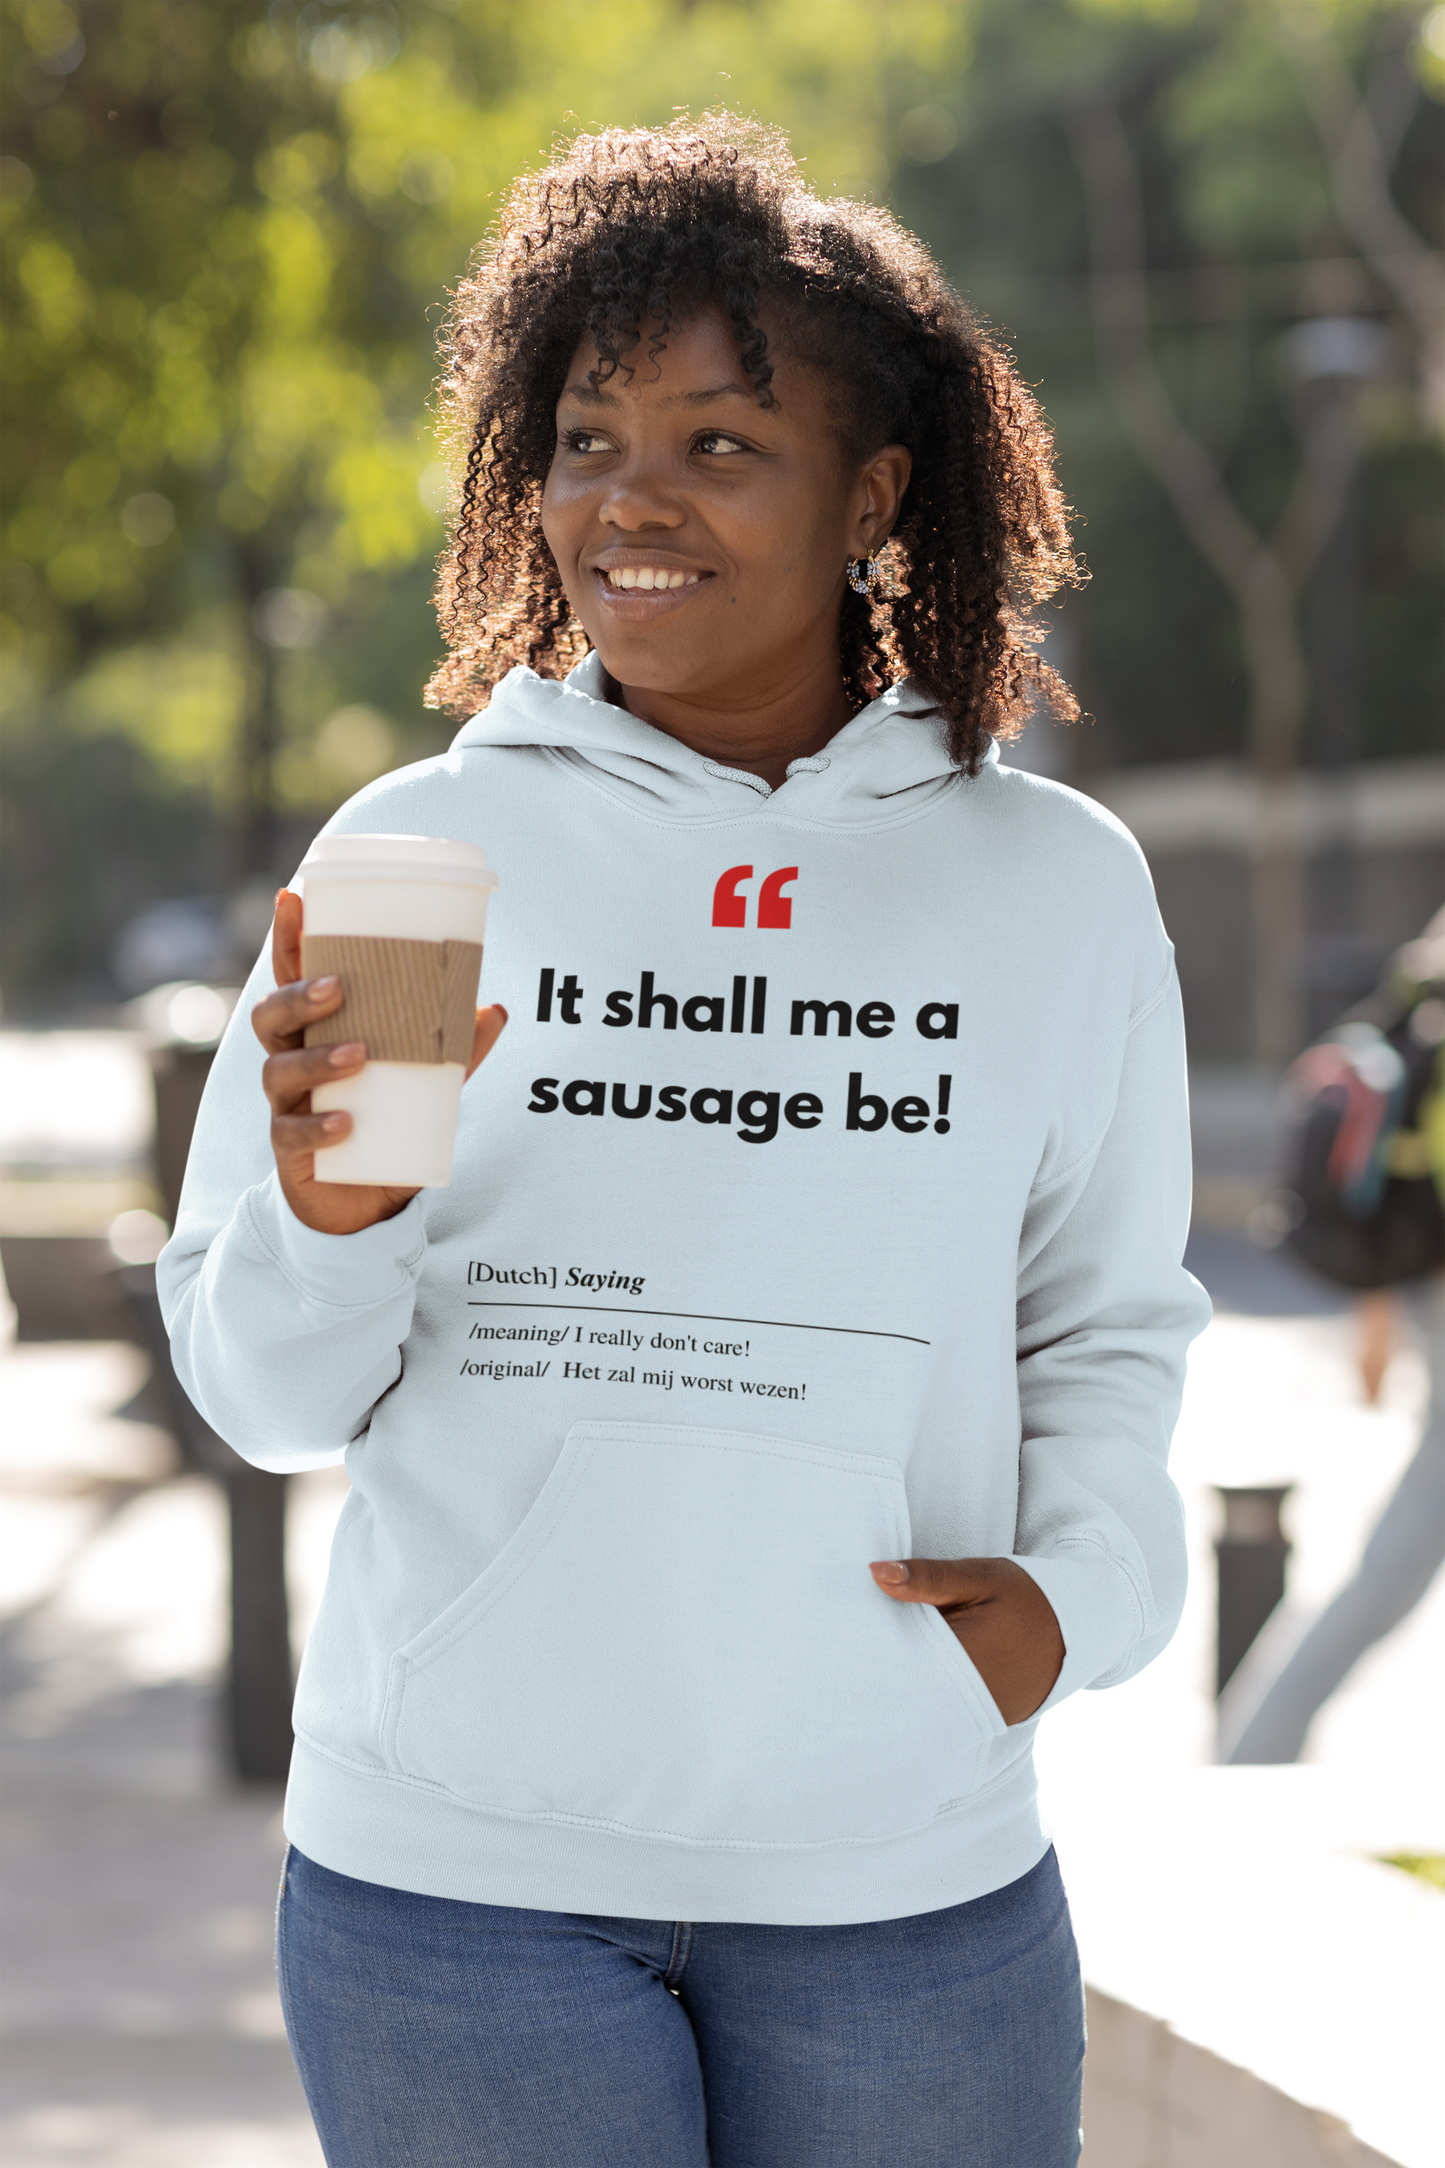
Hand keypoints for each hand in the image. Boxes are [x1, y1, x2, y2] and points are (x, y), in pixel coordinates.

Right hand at [251, 888, 507, 1235]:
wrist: (362, 1207)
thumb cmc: (383, 1125)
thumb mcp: (424, 1084)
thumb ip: (455, 1050)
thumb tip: (496, 1008)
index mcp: (314, 1034)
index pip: (291, 978)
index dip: (288, 939)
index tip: (292, 896)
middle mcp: (290, 1063)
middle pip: (269, 1017)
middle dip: (296, 996)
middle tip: (338, 987)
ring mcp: (286, 1108)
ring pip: (278, 1071)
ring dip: (317, 1059)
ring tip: (360, 1054)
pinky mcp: (292, 1155)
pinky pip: (293, 1135)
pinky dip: (319, 1128)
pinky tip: (347, 1124)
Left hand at [869, 1555, 1063, 1724]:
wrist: (1079, 1628)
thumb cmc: (1027, 1597)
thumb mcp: (979, 1577)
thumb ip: (927, 1578)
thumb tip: (875, 1571)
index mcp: (963, 1661)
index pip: (896, 1658)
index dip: (869, 1641)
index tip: (851, 1623)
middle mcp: (969, 1701)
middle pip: (904, 1686)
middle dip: (882, 1661)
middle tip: (862, 1633)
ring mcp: (978, 1717)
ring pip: (920, 1700)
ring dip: (903, 1675)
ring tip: (886, 1647)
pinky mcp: (984, 1720)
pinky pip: (941, 1708)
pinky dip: (925, 1688)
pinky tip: (916, 1665)